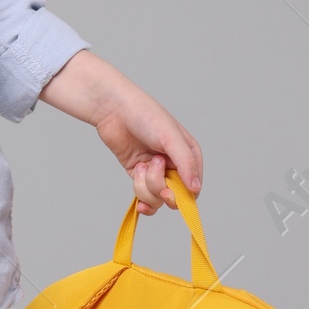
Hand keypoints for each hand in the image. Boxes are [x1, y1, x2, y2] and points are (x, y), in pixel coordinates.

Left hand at [38, 49, 201, 214]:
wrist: (113, 110)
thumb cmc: (145, 116)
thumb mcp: (170, 138)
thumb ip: (186, 163)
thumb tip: (195, 189)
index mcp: (189, 155)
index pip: (193, 188)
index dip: (182, 195)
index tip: (168, 190)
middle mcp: (174, 165)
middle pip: (174, 196)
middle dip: (161, 187)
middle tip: (152, 169)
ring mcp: (156, 171)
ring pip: (157, 197)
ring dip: (146, 185)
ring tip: (140, 164)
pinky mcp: (138, 174)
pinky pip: (144, 195)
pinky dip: (139, 192)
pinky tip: (136, 180)